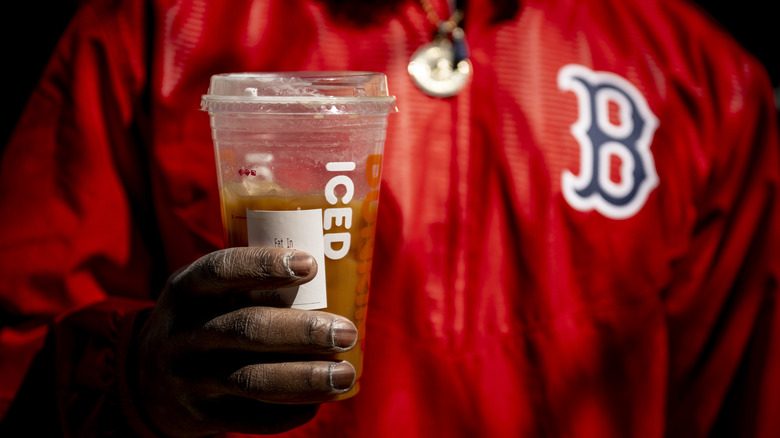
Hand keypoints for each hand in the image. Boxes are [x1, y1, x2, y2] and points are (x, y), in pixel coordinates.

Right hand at [133, 247, 357, 436]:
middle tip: (346, 332)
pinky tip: (320, 400)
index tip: (310, 265)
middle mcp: (182, 333)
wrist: (144, 383)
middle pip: (248, 328)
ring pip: (254, 379)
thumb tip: (334, 268)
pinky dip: (291, 411)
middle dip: (304, 332)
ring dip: (307, 377)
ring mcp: (189, 379)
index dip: (264, 265)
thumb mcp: (204, 294)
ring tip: (346, 374)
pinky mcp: (201, 417)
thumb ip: (248, 282)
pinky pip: (253, 418)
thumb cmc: (200, 322)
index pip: (221, 270)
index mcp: (185, 290)